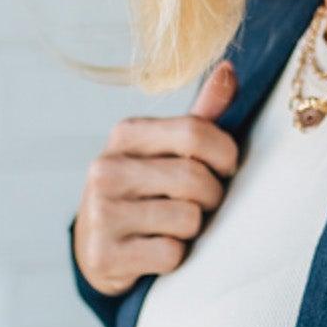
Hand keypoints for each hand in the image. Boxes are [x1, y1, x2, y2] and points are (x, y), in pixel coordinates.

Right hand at [71, 59, 239, 295]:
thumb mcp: (167, 150)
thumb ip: (201, 116)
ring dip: (195, 229)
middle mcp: (106, 169)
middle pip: (195, 178)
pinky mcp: (104, 254)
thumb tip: (229, 69)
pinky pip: (171, 254)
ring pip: (187, 219)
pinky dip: (176, 257)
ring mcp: (101, 212)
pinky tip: (156, 249)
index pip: (196, 131)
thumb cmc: (145, 191)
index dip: (225, 154)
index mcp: (126, 135)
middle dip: (213, 196)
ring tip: (176, 226)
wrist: (97, 246)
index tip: (226, 168)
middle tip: (203, 204)